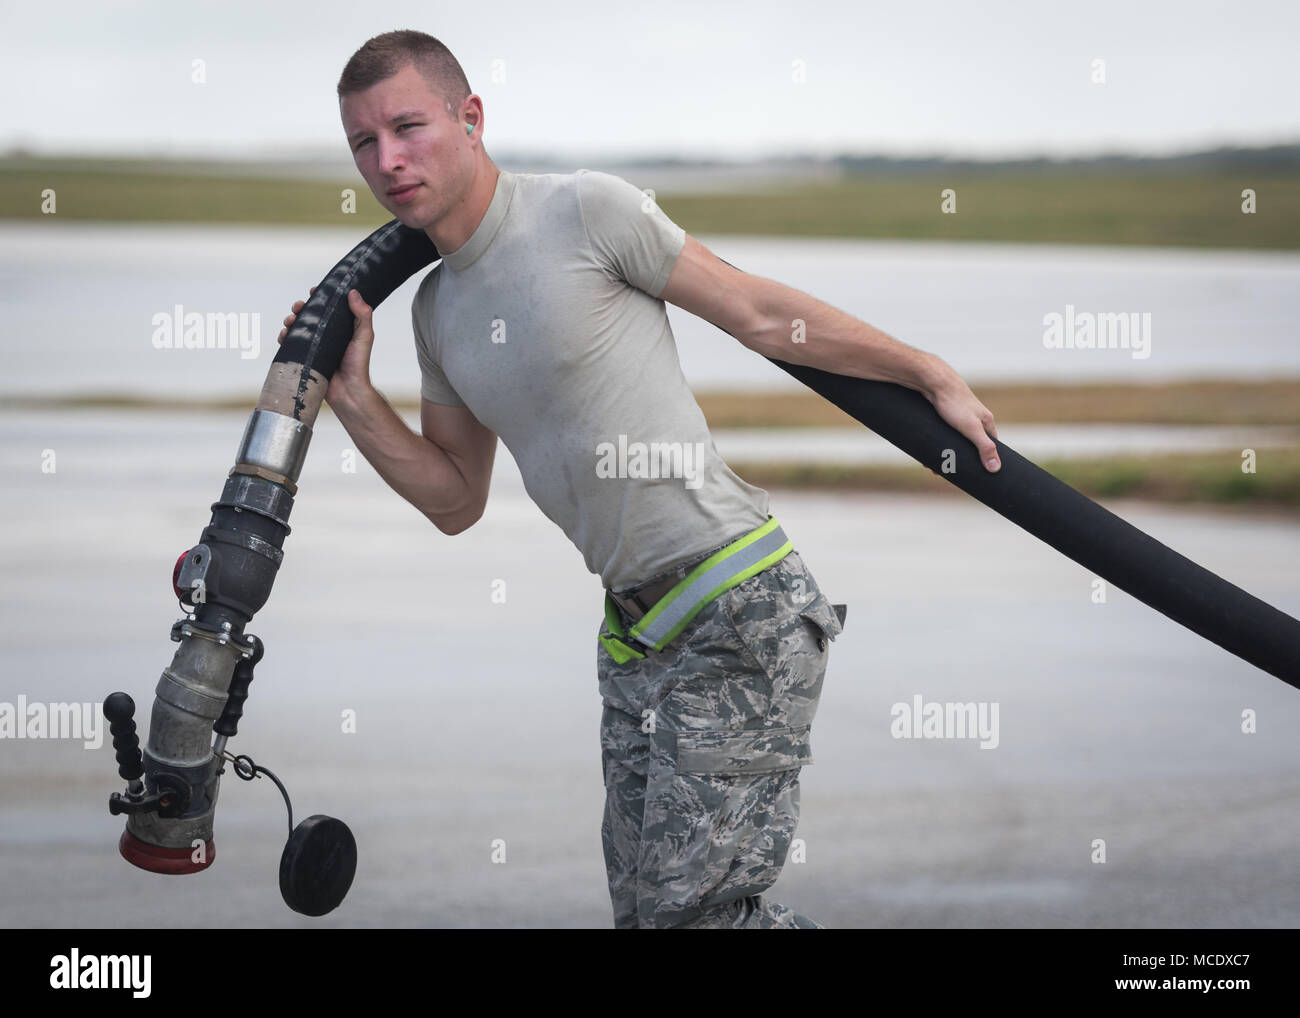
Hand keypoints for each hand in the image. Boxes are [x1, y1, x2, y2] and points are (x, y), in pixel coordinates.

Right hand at [276, 287, 375, 407]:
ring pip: (297, 328)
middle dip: (300, 308)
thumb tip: (353, 292)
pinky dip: (284, 338)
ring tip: (290, 321)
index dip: (319, 297)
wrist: (348, 391)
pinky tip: (284, 336)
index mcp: (340, 327)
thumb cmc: (359, 364)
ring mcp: (315, 346)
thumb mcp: (364, 336)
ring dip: (290, 321)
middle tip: (298, 307)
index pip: (328, 307)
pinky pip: (290, 345)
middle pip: (309, 315)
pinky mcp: (305, 357)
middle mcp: (326, 335)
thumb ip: (363, 314)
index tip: (314, 290)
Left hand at [924, 360, 1000, 471]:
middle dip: (960, 459)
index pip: (991, 446)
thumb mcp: (971, 429)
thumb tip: (996, 468)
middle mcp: (975, 418)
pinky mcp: (944, 412)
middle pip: (971, 444)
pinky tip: (926, 450)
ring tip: (931, 465)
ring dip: (945, 453)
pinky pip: (943, 432)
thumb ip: (984, 447)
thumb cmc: (953, 403)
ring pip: (955, 439)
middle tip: (945, 472)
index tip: (976, 475)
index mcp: (986, 421)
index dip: (985, 460)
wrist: (933, 380)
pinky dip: (937, 443)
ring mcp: (960, 415)